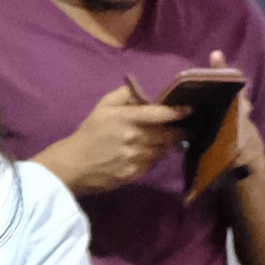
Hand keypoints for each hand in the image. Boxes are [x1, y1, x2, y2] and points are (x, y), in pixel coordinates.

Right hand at [48, 85, 179, 196]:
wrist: (75, 164)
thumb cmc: (89, 133)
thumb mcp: (102, 107)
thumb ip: (122, 95)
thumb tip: (140, 91)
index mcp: (127, 119)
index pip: (159, 115)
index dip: (177, 112)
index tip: (189, 110)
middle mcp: (135, 138)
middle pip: (167, 135)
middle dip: (179, 131)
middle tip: (186, 127)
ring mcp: (136, 158)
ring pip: (163, 151)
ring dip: (169, 145)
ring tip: (172, 140)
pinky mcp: (135, 174)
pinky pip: (153, 164)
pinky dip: (156, 158)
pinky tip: (153, 153)